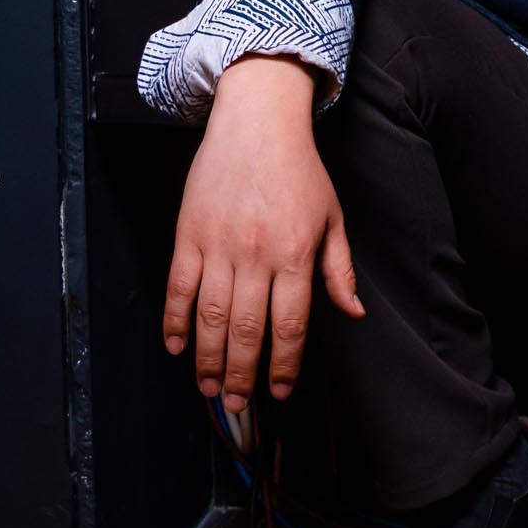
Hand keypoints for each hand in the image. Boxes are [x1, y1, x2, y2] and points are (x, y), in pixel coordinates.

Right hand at [162, 55, 363, 415]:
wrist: (257, 122)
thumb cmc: (300, 170)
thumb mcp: (332, 217)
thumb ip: (339, 269)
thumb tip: (353, 314)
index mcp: (295, 254)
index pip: (289, 326)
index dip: (283, 366)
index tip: (279, 393)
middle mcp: (256, 255)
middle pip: (247, 331)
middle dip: (242, 374)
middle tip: (237, 405)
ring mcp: (218, 245)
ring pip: (211, 316)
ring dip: (208, 358)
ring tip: (209, 388)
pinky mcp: (189, 234)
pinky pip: (178, 286)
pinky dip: (174, 320)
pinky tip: (176, 347)